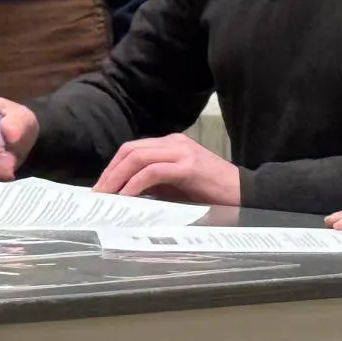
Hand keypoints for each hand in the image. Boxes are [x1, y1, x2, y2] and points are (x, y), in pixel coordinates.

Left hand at [92, 134, 240, 204]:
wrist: (244, 193)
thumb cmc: (211, 193)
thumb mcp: (177, 186)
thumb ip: (154, 185)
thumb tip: (124, 196)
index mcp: (171, 144)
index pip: (132, 149)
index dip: (112, 168)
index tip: (100, 188)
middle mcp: (174, 143)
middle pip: (130, 150)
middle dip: (110, 172)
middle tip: (97, 194)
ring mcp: (182, 152)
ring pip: (138, 157)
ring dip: (117, 178)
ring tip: (106, 197)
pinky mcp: (188, 167)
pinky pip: (153, 171)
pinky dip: (135, 184)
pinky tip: (126, 197)